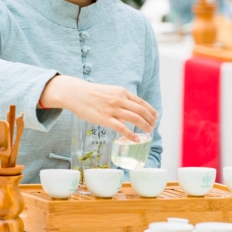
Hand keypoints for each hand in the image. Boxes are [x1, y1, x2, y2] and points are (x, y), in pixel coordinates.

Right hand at [39, 75, 157, 140]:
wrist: (76, 93)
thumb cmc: (92, 94)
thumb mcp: (110, 92)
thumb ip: (120, 101)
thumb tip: (128, 115)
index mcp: (122, 92)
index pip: (141, 102)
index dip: (151, 111)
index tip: (155, 117)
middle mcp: (119, 99)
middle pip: (141, 111)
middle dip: (150, 120)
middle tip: (153, 126)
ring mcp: (112, 109)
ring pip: (134, 119)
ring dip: (144, 126)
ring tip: (149, 132)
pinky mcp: (105, 118)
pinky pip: (122, 128)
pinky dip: (131, 135)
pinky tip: (136, 139)